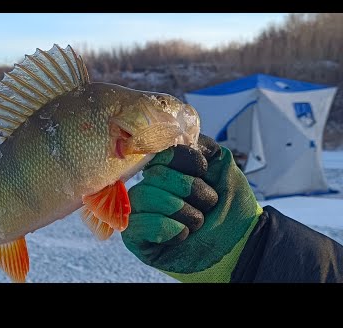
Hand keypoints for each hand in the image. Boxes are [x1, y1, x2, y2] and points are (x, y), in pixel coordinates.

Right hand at [122, 135, 262, 281]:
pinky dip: (166, 228)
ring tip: (197, 222)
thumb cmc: (231, 207)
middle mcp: (150, 189)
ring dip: (181, 210)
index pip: (160, 152)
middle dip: (189, 188)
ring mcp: (141, 213)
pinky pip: (137, 224)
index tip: (204, 172)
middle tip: (208, 203)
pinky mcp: (137, 239)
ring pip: (144, 196)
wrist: (242, 244)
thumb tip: (181, 136)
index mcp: (166, 171)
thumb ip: (201, 146)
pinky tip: (183, 235)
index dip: (185, 160)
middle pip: (155, 175)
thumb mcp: (222, 167)